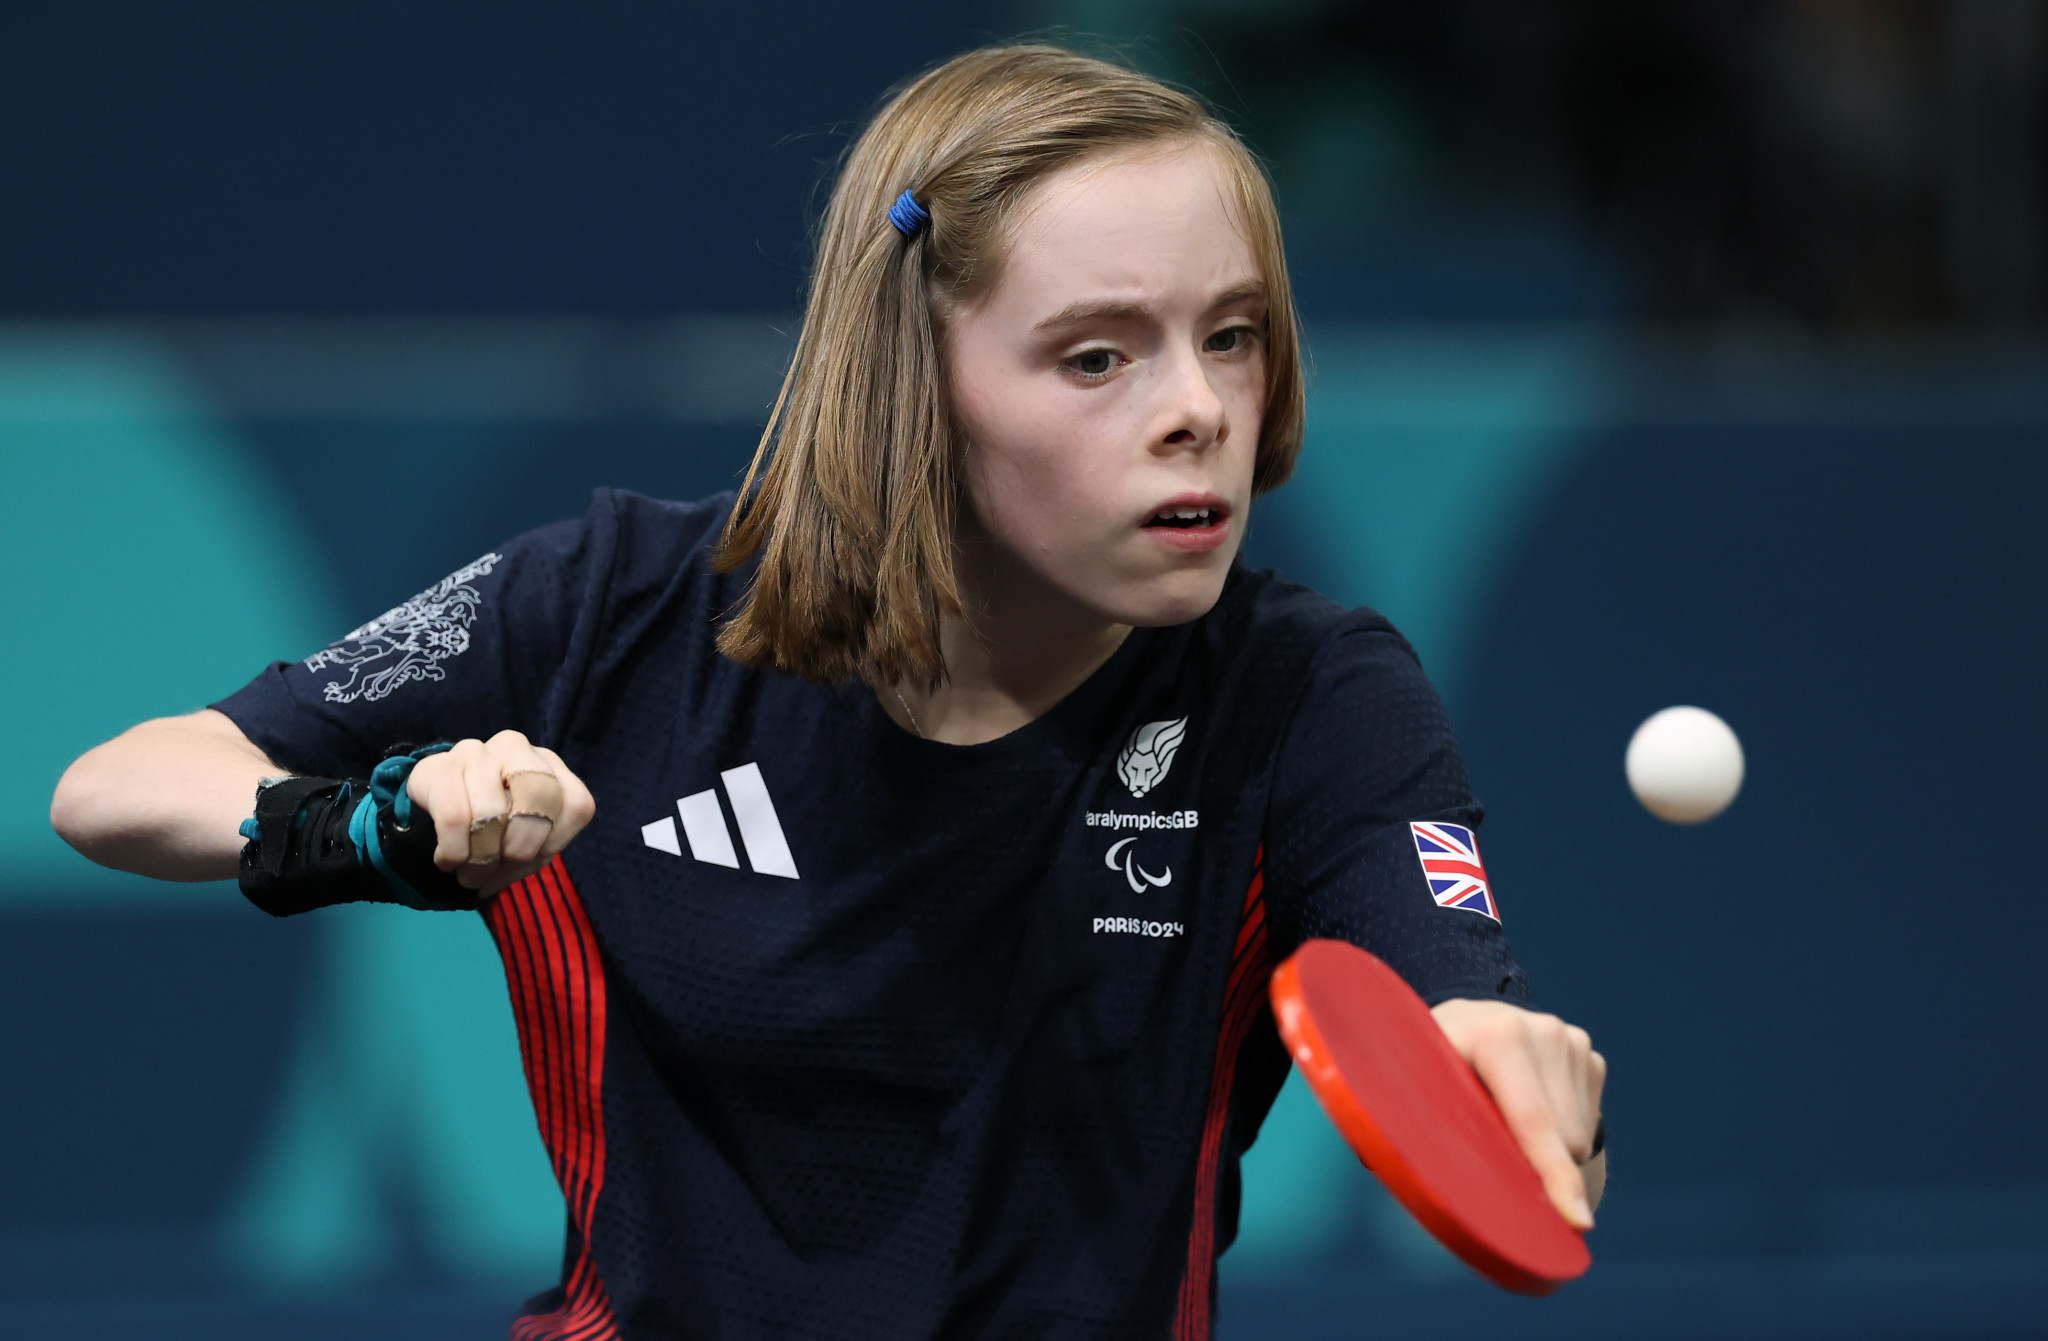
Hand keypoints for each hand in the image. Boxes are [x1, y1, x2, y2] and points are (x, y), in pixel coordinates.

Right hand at [403, 731, 596, 895]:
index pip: (575, 805)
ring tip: (470, 874)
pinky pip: (454, 818)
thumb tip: (515, 859)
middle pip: (539, 801)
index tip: (528, 860)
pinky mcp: (440, 765)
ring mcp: (477, 751)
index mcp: (551, 766)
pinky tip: (449, 860)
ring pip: (491, 813)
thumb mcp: (525, 842)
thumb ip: (535, 849)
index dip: (553, 844)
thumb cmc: (493, 828)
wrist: (438, 812)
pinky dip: (453, 852)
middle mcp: (518, 748)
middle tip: (499, 871)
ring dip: (480, 858)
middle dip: (518, 850)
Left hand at [1429, 998, 1605, 1230]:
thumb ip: (1408, 1118)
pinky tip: (1526, 1109)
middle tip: (1495, 1158)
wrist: (1457, 1022)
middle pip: (1565, 1137)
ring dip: (1551, 1151)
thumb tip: (1400, 1168)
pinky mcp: (1587, 1053)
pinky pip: (1589, 1120)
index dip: (1553, 1173)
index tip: (1577, 1222)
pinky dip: (1563, 1132)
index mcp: (1496, 1035)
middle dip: (1542, 1167)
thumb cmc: (1426, 1065)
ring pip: (1580, 1135)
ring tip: (1504, 1123)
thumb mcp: (1409, 1083)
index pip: (1532, 1120)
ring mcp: (1570, 1040)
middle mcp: (1541, 1031)